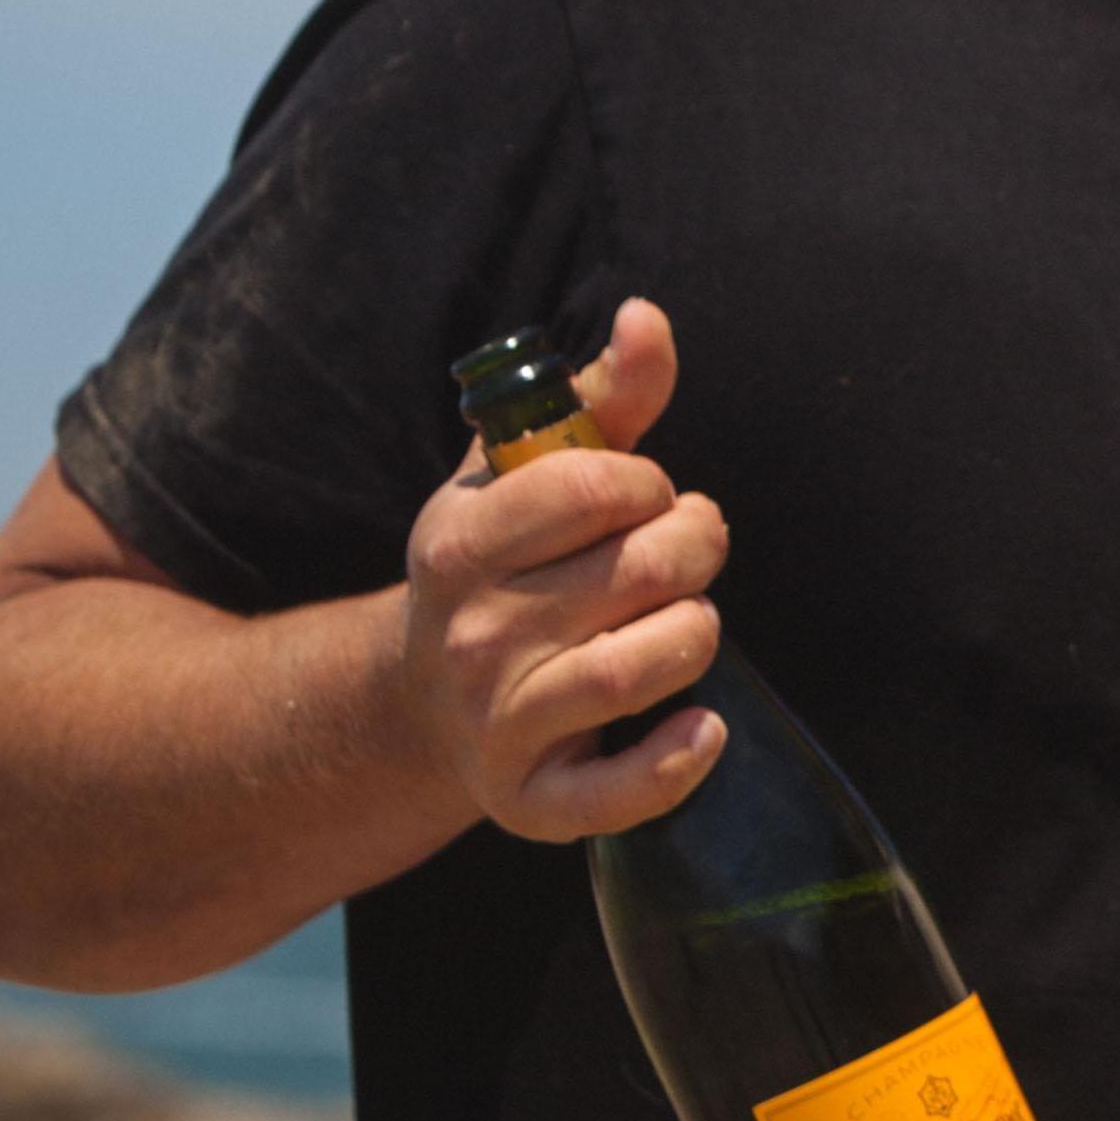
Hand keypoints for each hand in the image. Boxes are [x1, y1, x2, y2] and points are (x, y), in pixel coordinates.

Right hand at [397, 297, 739, 840]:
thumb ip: (599, 399)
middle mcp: (468, 634)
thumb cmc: (500, 566)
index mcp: (458, 542)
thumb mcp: (524, 474)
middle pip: (640, 572)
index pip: (589, 487)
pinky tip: (700, 726)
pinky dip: (677, 760)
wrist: (419, 701)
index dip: (646, 483)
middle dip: (694, 546)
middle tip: (686, 549)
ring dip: (696, 634)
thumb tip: (648, 317)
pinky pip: (618, 795)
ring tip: (685, 622)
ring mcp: (495, 722)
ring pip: (638, 667)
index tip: (643, 495)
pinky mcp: (527, 803)